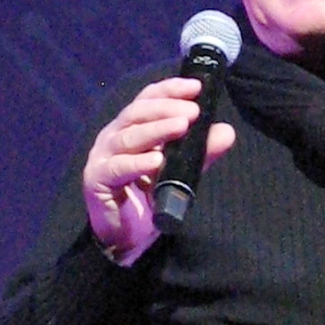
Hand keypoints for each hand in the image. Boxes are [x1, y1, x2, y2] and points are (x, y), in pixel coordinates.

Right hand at [83, 77, 235, 263]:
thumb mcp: (182, 171)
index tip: (196, 87)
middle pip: (137, 112)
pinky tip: (157, 161)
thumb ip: (201, 152)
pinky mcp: (97, 180)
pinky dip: (137, 163)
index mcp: (133, 127)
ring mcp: (102, 157)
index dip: (170, 90)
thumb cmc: (151, 198)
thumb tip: (227, 131)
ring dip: (156, 129)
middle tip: (193, 111)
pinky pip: (118, 168)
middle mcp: (114, 136)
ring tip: (182, 126)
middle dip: (166, 108)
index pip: (149, 99)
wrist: (130, 238)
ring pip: (128, 136)